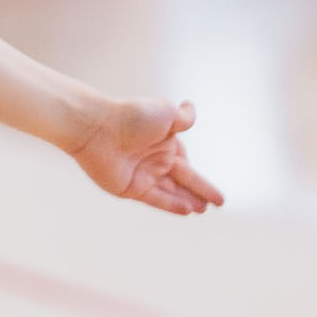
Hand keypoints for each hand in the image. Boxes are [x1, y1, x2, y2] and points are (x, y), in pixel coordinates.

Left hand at [66, 98, 222, 215]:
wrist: (97, 127)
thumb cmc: (132, 116)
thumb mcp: (165, 113)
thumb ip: (183, 117)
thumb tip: (191, 106)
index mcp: (164, 142)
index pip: (186, 163)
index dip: (198, 176)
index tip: (210, 184)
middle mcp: (154, 159)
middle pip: (183, 179)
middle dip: (201, 190)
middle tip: (219, 203)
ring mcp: (142, 175)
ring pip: (171, 191)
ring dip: (189, 200)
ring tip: (204, 209)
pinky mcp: (130, 188)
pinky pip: (156, 199)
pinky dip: (172, 204)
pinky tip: (189, 210)